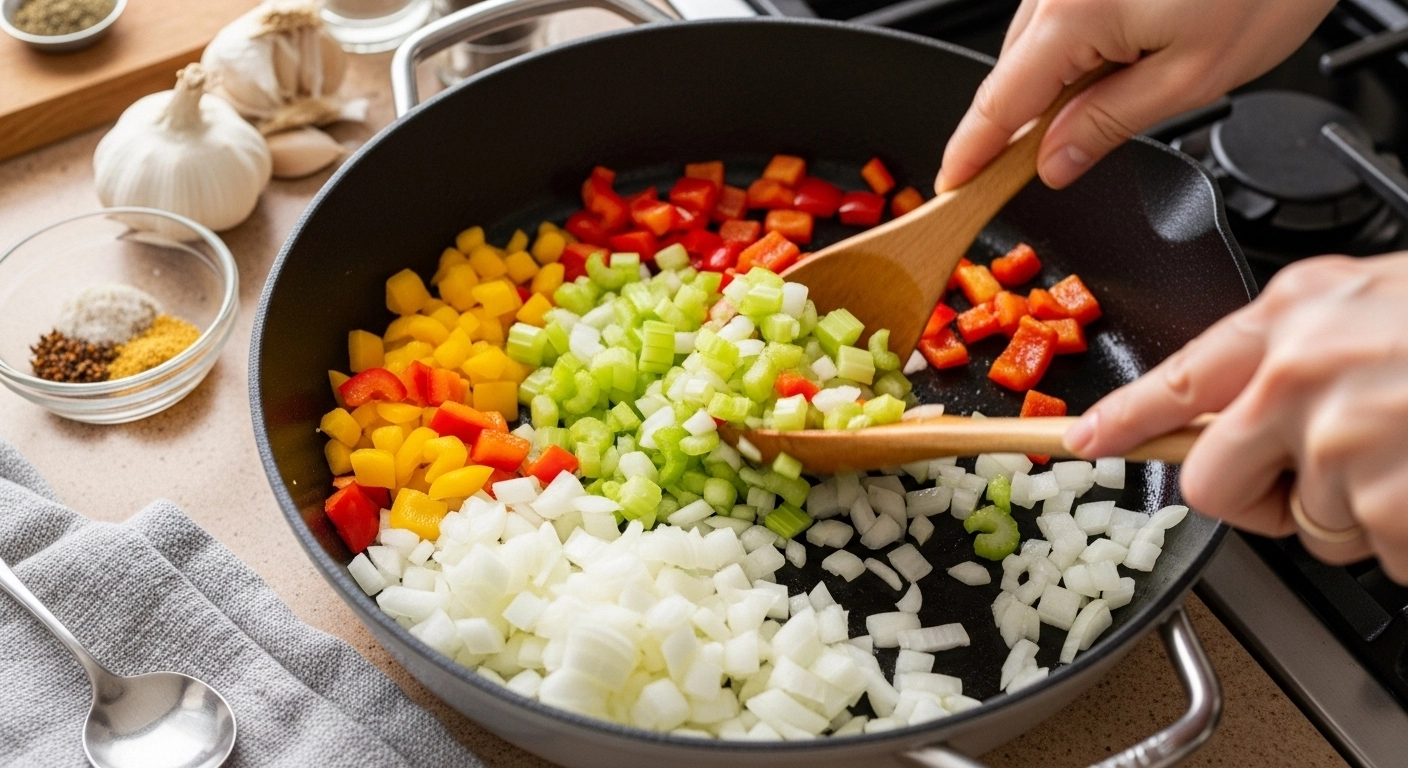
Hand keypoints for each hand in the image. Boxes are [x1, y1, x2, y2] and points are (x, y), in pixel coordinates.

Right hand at [936, 0, 1336, 191]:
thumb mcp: (1192, 78)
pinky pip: (1060, 14)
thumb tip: (1053, 163)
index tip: (952, 187)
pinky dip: (1074, 46)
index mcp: (1074, 18)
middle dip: (1023, 123)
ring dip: (1055, 82)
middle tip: (1053, 164)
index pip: (999, 106)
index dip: (972, 154)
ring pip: (1036, 44)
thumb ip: (1110, 125)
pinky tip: (1124, 54)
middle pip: (1012, 75)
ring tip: (1122, 92)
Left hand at [1064, 253, 1407, 579]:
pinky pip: (1377, 553)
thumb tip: (1239, 402)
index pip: (1176, 381)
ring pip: (1307, 527)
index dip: (1121, 422)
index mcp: (1290, 319)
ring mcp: (1343, 443)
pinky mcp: (1389, 503)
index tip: (1081, 443)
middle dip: (1259, 498)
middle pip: (1213, 483)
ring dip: (1358, 512)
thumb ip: (1292, 346)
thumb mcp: (1364, 301)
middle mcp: (1299, 377)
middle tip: (1319, 476)